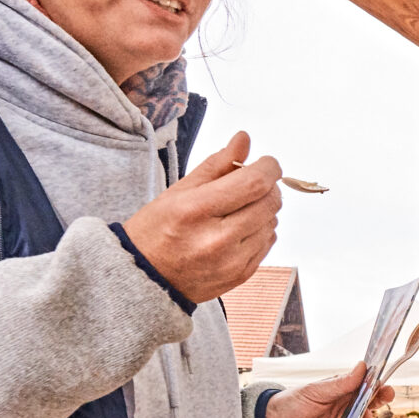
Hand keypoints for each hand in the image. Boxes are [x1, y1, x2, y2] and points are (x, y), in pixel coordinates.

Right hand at [120, 131, 282, 305]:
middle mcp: (217, 239)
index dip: (268, 168)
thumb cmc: (157, 230)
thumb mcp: (179, 191)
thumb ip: (217, 164)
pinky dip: (261, 230)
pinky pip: (268, 242)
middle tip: (251, 183)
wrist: (146, 278)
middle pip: (269, 202)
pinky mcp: (242, 274)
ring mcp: (232, 261)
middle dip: (268, 186)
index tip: (266, 162)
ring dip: (264, 209)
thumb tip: (244, 138)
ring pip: (272, 222)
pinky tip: (238, 228)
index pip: (254, 183)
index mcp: (196, 211)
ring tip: (238, 209)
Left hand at [263, 367, 391, 417]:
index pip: (365, 387)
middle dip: (379, 402)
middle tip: (381, 400)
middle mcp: (344, 408)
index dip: (379, 386)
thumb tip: (362, 366)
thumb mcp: (315, 391)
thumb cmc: (290, 405)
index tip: (386, 387)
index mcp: (340, 391)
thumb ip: (340, 383)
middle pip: (370, 405)